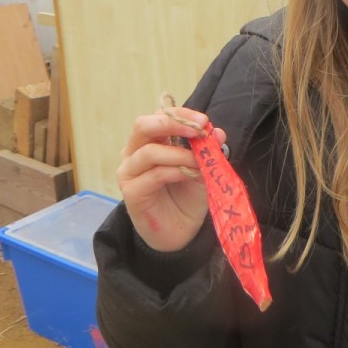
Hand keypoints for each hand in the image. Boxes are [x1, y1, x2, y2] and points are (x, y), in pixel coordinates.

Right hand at [117, 104, 222, 252]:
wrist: (179, 232)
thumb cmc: (187, 198)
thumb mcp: (202, 169)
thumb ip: (207, 150)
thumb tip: (218, 132)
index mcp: (149, 142)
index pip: (158, 116)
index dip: (181, 114)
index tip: (204, 121)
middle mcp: (133, 152)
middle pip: (143, 125)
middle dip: (173, 123)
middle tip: (199, 131)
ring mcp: (129, 172)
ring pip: (150, 151)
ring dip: (180, 154)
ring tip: (200, 163)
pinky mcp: (131, 192)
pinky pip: (154, 174)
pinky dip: (177, 171)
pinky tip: (192, 176)